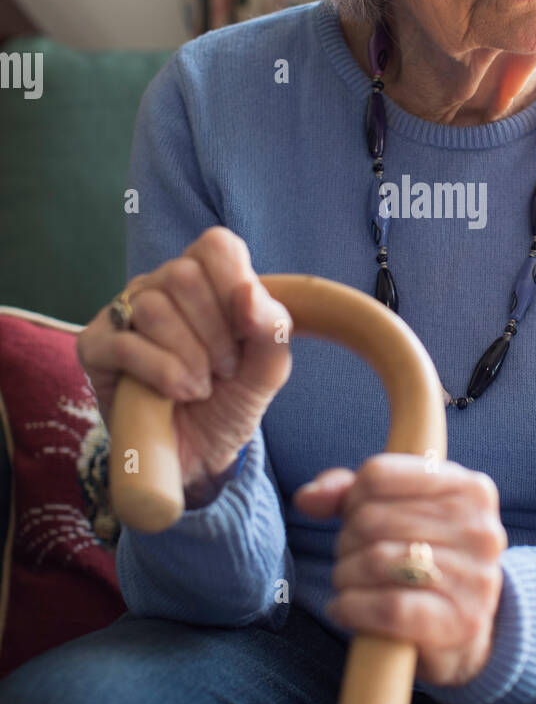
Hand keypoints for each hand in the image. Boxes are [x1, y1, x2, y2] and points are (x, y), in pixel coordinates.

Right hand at [76, 227, 292, 492]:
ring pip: (153, 308)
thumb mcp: (266, 371)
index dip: (234, 283)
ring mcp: (123, 313)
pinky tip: (177, 393)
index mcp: (205, 279)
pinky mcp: (95, 346)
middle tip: (225, 369)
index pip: (216, 246)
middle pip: (182, 274)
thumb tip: (250, 292)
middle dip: (215, 332)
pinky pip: (125, 344)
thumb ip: (271, 329)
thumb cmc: (229, 402)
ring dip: (190, 358)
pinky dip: (161, 373)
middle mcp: (159, 286)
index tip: (247, 329)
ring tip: (201, 386)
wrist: (197, 457)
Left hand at [293, 454, 506, 686]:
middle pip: (373, 518)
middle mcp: (479, 528)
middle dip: (346, 541)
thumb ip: (350, 494)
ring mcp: (475, 577)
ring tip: (347, 584)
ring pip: (376, 561)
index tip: (354, 519)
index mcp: (470, 488)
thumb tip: (307, 497)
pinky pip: (388, 607)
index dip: (351, 498)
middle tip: (350, 558)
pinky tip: (344, 610)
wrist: (467, 635)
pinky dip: (352, 608)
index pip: (380, 473)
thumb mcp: (398, 514)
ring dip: (345, 575)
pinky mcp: (460, 622)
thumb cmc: (425, 561)